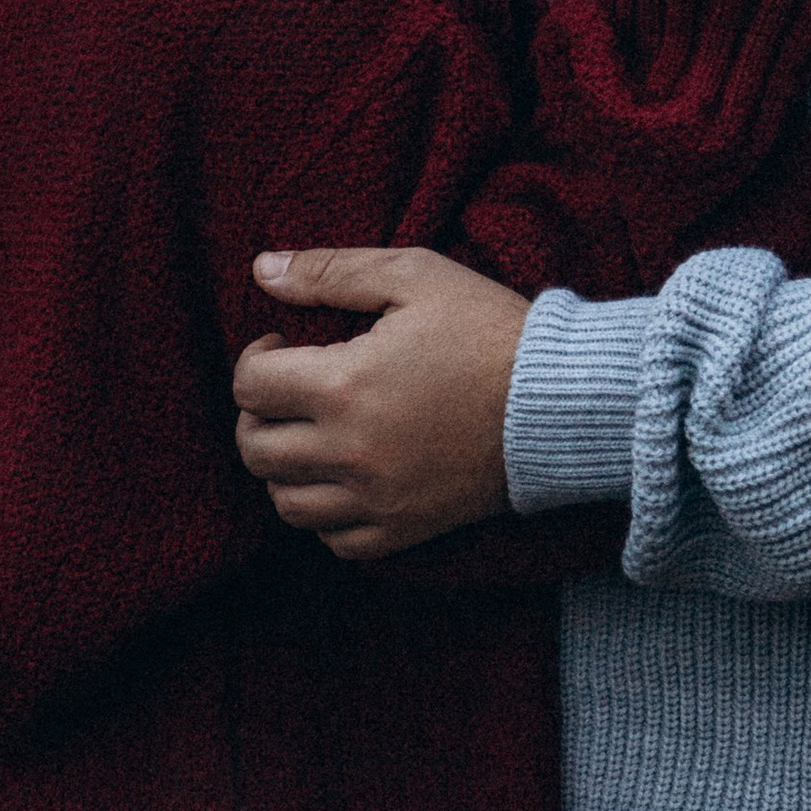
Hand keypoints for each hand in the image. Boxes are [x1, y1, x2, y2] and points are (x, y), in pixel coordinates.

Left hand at [232, 248, 527, 556]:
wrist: (561, 401)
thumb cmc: (489, 330)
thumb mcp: (414, 276)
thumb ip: (330, 271)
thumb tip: (261, 269)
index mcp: (343, 386)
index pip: (248, 386)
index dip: (256, 358)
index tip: (284, 345)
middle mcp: (350, 452)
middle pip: (254, 449)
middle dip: (258, 413)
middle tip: (289, 391)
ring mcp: (376, 498)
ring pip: (285, 502)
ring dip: (283, 468)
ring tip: (310, 436)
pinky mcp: (405, 529)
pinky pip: (335, 541)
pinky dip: (325, 514)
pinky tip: (344, 479)